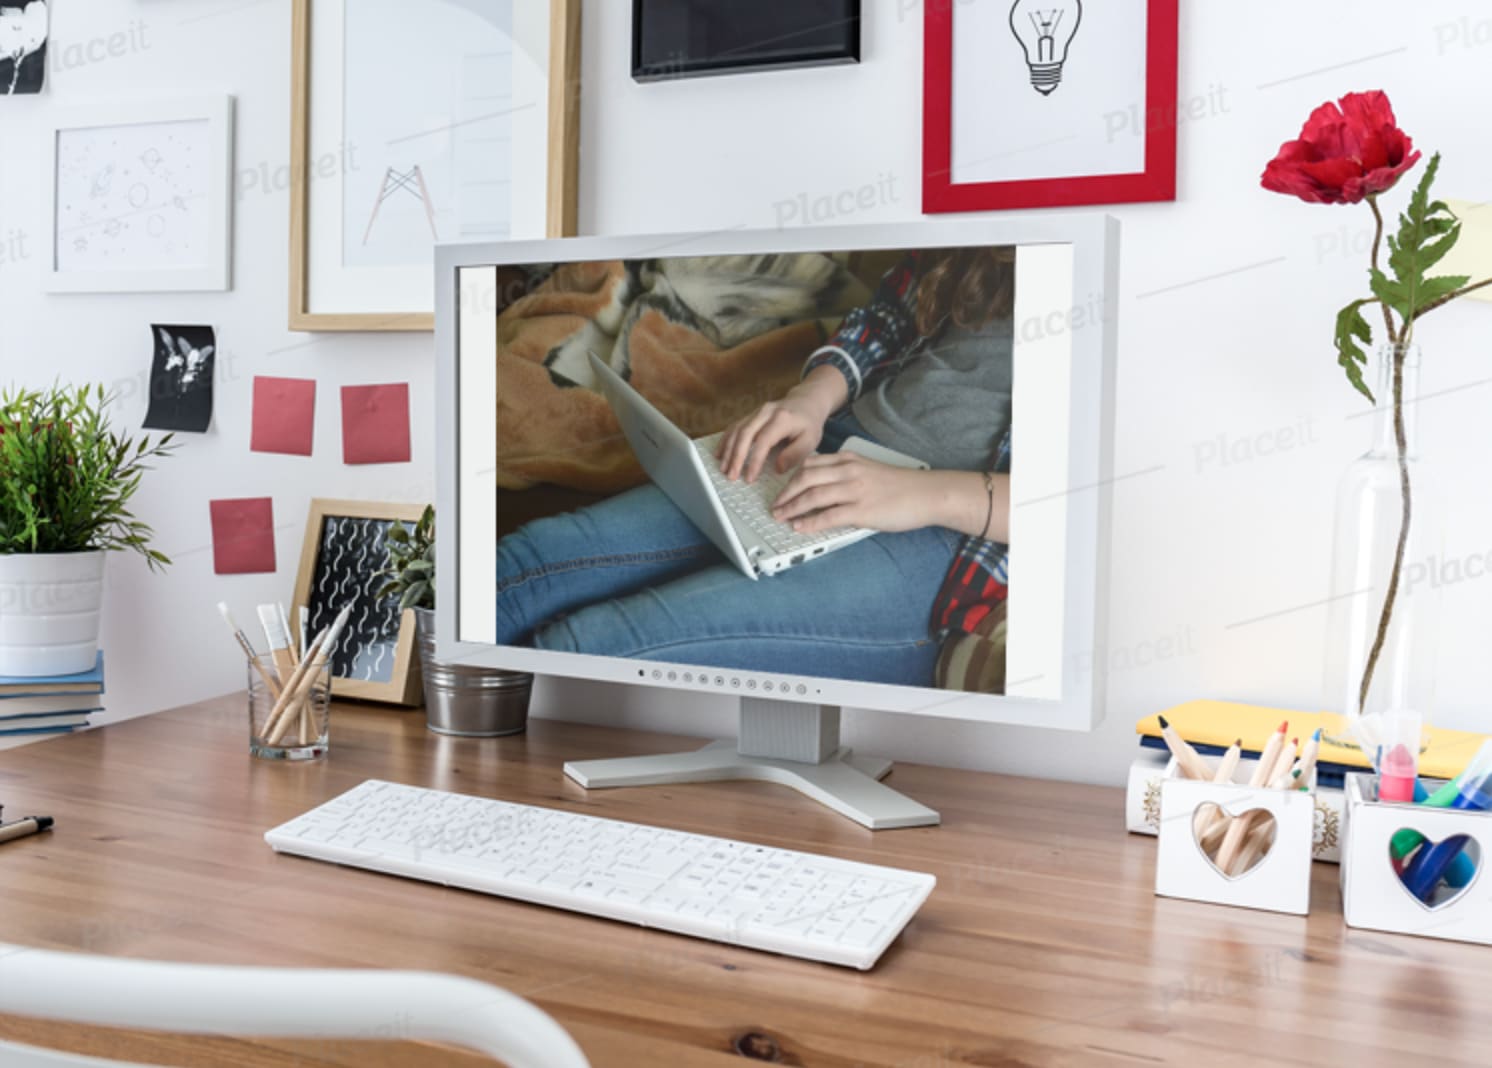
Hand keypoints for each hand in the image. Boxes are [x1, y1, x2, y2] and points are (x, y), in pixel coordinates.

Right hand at [716, 388, 832, 483]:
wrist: (806, 401)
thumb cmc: (809, 424)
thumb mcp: (810, 440)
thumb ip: (795, 454)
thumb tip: (777, 468)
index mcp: (782, 419)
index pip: (763, 441)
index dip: (754, 460)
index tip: (750, 478)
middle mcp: (766, 412)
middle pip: (745, 434)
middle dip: (736, 457)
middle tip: (731, 476)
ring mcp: (756, 412)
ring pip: (736, 430)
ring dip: (728, 450)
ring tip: (723, 469)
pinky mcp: (750, 415)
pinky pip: (734, 426)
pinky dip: (725, 441)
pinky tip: (719, 454)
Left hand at [771, 453, 936, 533]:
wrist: (926, 493)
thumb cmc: (900, 485)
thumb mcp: (869, 469)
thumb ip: (846, 473)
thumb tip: (822, 486)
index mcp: (849, 459)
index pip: (810, 464)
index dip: (790, 478)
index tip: (781, 488)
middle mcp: (848, 471)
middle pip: (804, 478)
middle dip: (785, 494)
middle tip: (775, 506)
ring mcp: (854, 490)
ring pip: (812, 496)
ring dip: (792, 508)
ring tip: (781, 517)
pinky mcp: (862, 510)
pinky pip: (828, 516)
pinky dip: (809, 522)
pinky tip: (800, 527)